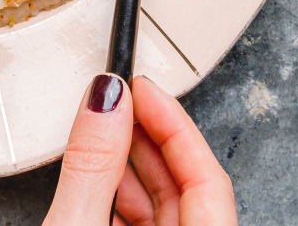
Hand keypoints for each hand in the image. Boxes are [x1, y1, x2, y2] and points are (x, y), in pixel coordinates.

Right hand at [45, 74, 237, 225]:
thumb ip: (92, 166)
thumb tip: (106, 101)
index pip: (206, 176)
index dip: (174, 124)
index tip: (142, 89)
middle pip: (186, 187)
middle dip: (150, 138)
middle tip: (120, 100)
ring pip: (164, 208)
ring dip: (131, 167)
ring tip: (103, 130)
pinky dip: (118, 197)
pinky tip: (94, 178)